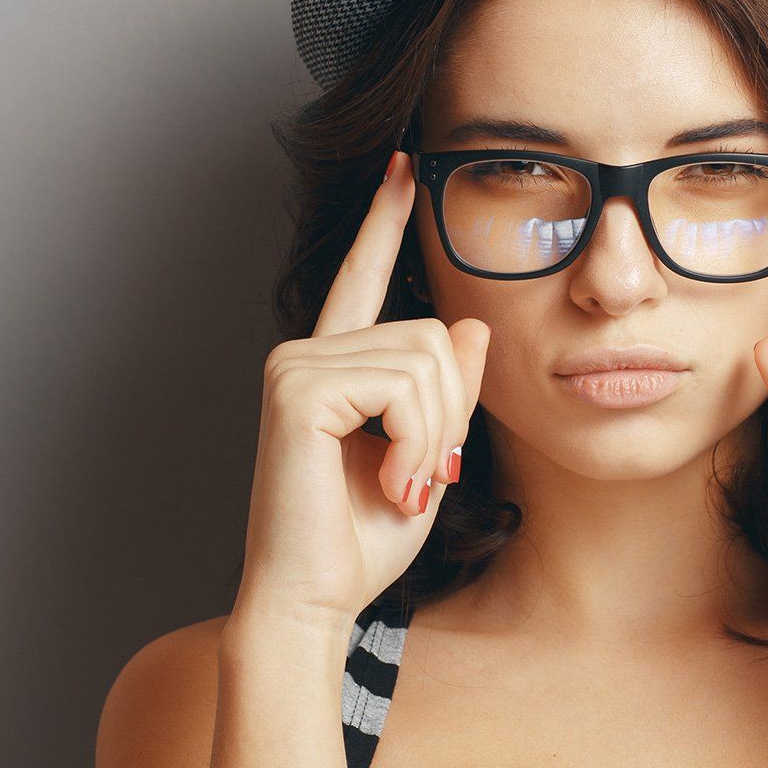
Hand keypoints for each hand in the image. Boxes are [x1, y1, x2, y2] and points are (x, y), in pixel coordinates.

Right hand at [238, 148, 489, 630]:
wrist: (314, 599)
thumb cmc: (361, 541)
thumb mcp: (427, 456)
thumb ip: (447, 393)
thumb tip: (470, 326)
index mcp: (335, 367)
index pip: (364, 277)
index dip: (385, 221)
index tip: (403, 167)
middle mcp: (307, 354)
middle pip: (435, 335)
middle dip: (449, 415)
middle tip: (418, 476)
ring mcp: (296, 367)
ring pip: (427, 361)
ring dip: (433, 437)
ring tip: (399, 484)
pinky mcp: (297, 390)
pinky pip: (402, 388)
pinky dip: (415, 443)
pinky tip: (387, 481)